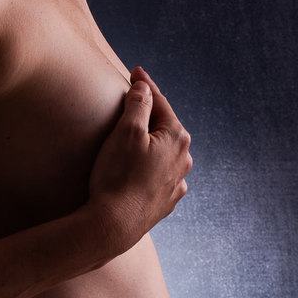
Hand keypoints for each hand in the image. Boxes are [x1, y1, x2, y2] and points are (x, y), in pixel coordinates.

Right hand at [87, 66, 192, 256]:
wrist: (113, 225)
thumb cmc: (117, 176)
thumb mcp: (126, 131)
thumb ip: (138, 104)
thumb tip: (144, 86)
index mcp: (177, 137)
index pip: (160, 103)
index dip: (145, 85)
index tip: (134, 72)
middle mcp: (184, 160)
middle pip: (165, 128)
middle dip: (151, 114)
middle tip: (137, 100)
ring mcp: (176, 183)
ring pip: (165, 154)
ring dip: (153, 143)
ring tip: (140, 138)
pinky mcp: (165, 203)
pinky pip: (160, 176)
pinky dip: (151, 167)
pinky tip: (143, 170)